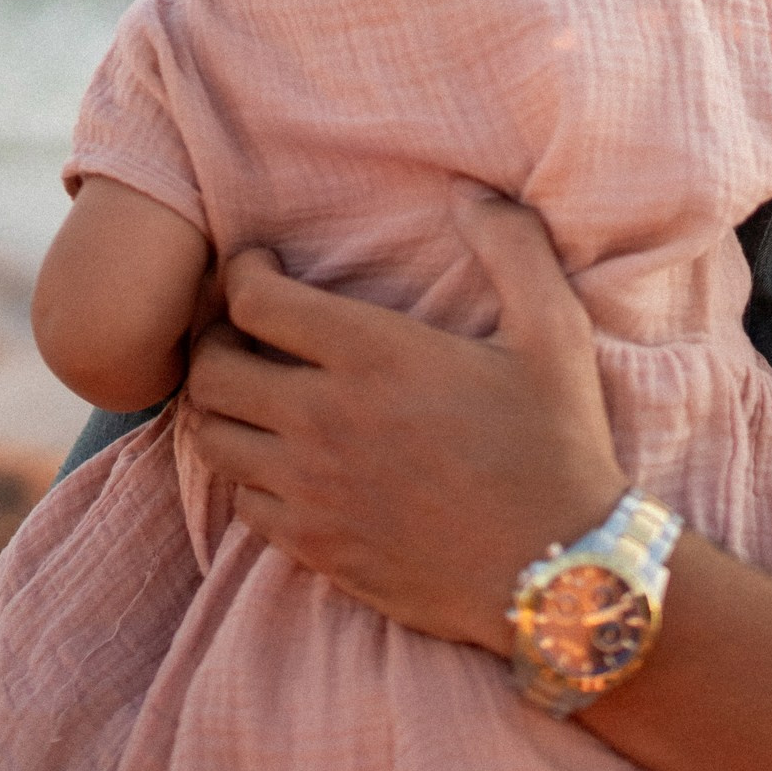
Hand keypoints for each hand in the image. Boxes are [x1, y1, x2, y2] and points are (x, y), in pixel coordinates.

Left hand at [184, 192, 629, 653]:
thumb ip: (513, 249)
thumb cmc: (558, 445)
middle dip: (214, 339)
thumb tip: (470, 195)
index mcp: (374, 356)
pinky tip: (285, 462)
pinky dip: (249, 474)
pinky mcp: (316, 548)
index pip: (255, 300)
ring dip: (222, 408)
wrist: (561, 575)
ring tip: (254, 394)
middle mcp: (325, 420)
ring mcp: (313, 490)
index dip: (240, 272)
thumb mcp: (556, 332)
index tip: (257, 266)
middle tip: (243, 330)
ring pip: (212, 438)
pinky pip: (243, 502)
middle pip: (210, 370)